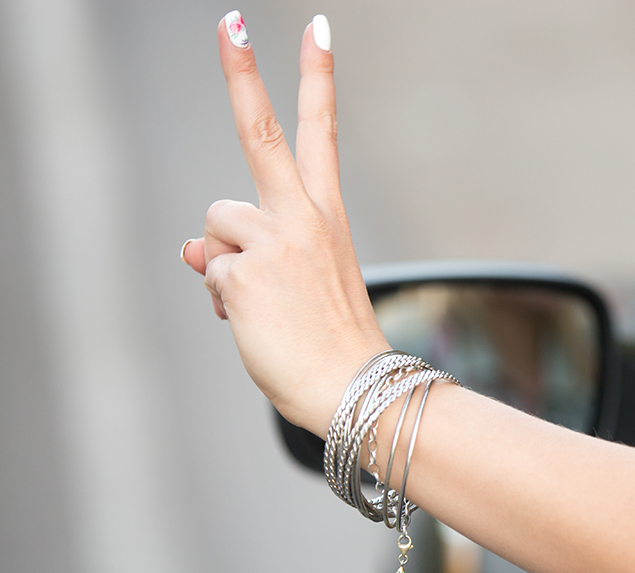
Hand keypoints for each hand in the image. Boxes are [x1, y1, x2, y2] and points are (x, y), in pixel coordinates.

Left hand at [181, 12, 387, 435]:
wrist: (356, 389)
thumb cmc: (332, 341)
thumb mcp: (295, 286)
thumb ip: (248, 252)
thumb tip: (193, 247)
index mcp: (327, 216)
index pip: (320, 134)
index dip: (317, 79)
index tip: (317, 28)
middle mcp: (304, 218)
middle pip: (261, 134)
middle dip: (243, 74)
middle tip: (230, 22)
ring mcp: (274, 242)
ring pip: (217, 226)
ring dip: (226, 262)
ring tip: (266, 304)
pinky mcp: (245, 274)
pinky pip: (211, 272)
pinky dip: (224, 301)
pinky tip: (255, 324)